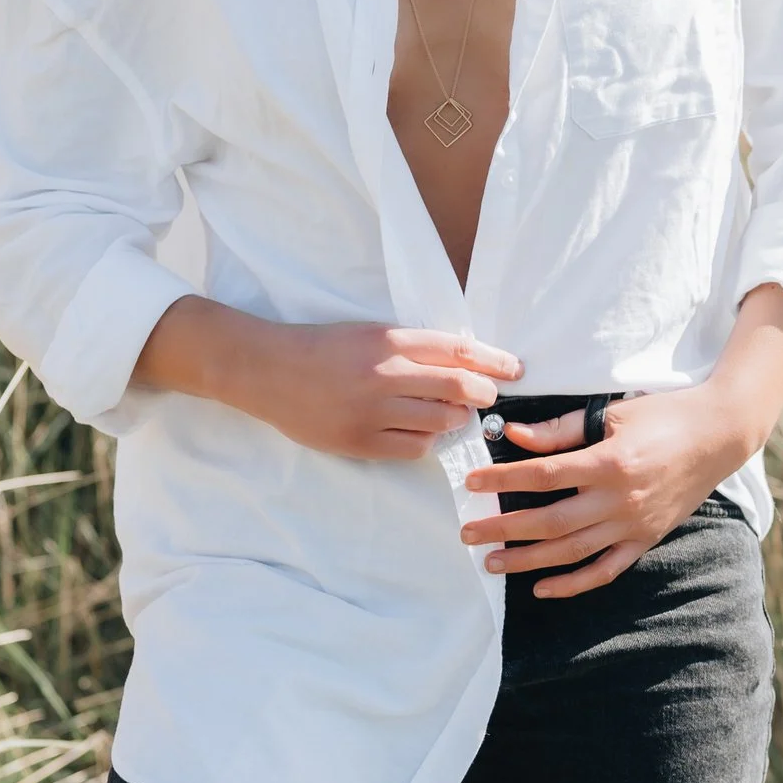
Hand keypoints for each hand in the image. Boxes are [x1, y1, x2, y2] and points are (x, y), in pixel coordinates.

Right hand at [243, 321, 523, 460]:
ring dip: (455, 419)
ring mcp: (372, 411)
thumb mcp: (369, 333)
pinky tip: (423, 433)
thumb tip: (463, 363)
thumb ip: (412, 348)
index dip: (492, 361)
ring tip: (452, 415)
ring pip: (439, 422)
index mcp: (389, 340)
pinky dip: (427, 442)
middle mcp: (385, 374)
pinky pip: (413, 448)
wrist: (269, 370)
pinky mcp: (359, 441)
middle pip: (457, 387)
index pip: (457, 350)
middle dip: (483, 394)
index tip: (513, 369)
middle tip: (487, 397)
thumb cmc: (322, 347)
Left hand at [457, 283, 782, 597]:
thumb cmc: (663, 416)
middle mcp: (620, 500)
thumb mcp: (611, 414)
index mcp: (609, 462)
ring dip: (528, 560)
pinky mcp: (646, 539)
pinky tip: (543, 588)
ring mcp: (634, 525)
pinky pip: (605, 570)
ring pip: (571, 551)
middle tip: (468, 532)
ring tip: (491, 563)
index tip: (472, 482)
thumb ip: (561, 429)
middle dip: (504, 528)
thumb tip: (515, 435)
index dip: (503, 480)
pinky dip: (574, 583)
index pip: (543, 475)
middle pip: (550, 522)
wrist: (718, 436)